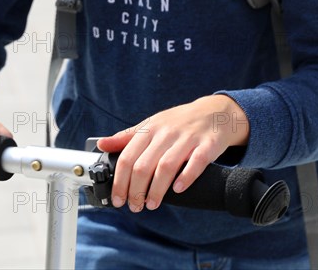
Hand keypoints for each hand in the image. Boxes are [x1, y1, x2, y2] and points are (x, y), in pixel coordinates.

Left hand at [97, 95, 248, 211]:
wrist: (216, 111)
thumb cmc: (179, 122)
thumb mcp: (151, 125)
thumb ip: (127, 137)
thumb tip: (101, 144)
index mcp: (149, 129)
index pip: (127, 158)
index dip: (120, 182)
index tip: (118, 199)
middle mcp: (166, 133)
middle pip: (143, 165)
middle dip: (136, 191)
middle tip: (135, 206)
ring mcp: (187, 138)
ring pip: (166, 166)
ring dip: (156, 190)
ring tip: (151, 204)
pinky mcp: (208, 144)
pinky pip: (196, 162)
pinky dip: (186, 177)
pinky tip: (178, 190)